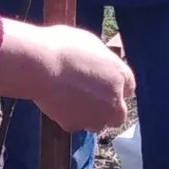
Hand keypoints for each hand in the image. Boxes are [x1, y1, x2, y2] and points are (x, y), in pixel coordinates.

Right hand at [0, 20, 134, 133]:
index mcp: (122, 76)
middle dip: (106, 109)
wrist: (40, 65)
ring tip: (70, 99)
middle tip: (88, 98)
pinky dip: (67, 116)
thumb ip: (101, 59)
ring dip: (88, 116)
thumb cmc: (63, 47)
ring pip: (97, 123)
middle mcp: (114, 101)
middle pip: (117, 114)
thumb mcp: (90, 43)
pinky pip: (74, 124)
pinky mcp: (74, 125)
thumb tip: (99, 62)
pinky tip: (56, 102)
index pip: (127, 88)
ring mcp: (95, 117)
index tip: (101, 84)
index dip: (113, 86)